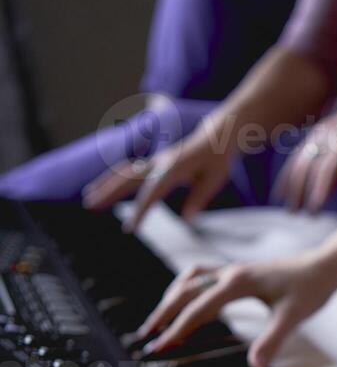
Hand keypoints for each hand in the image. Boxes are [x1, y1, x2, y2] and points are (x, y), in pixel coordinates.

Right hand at [82, 107, 239, 231]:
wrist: (216, 137)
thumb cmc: (218, 160)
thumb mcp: (214, 180)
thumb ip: (199, 198)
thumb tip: (188, 219)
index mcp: (174, 168)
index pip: (152, 193)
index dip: (140, 211)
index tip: (130, 229)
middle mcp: (160, 163)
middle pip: (129, 179)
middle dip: (109, 193)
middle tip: (90, 206)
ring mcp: (155, 161)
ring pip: (124, 173)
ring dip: (105, 186)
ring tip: (88, 199)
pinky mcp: (154, 163)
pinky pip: (129, 170)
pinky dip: (113, 179)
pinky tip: (101, 189)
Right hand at [136, 248, 336, 366]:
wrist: (325, 265)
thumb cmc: (311, 288)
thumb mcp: (293, 317)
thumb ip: (272, 342)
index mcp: (238, 282)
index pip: (198, 308)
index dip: (176, 328)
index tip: (159, 345)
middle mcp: (230, 272)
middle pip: (184, 291)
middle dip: (163, 314)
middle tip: (145, 337)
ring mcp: (232, 270)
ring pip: (189, 280)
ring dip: (170, 298)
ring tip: (157, 320)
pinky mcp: (237, 272)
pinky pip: (201, 277)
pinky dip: (186, 289)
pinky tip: (184, 302)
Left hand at [274, 80, 336, 213]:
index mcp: (323, 131)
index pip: (297, 158)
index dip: (288, 179)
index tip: (283, 197)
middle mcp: (323, 133)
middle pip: (299, 166)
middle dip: (293, 191)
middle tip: (291, 212)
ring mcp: (334, 137)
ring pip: (310, 170)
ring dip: (304, 194)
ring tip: (305, 215)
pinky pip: (328, 170)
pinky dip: (320, 189)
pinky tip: (317, 205)